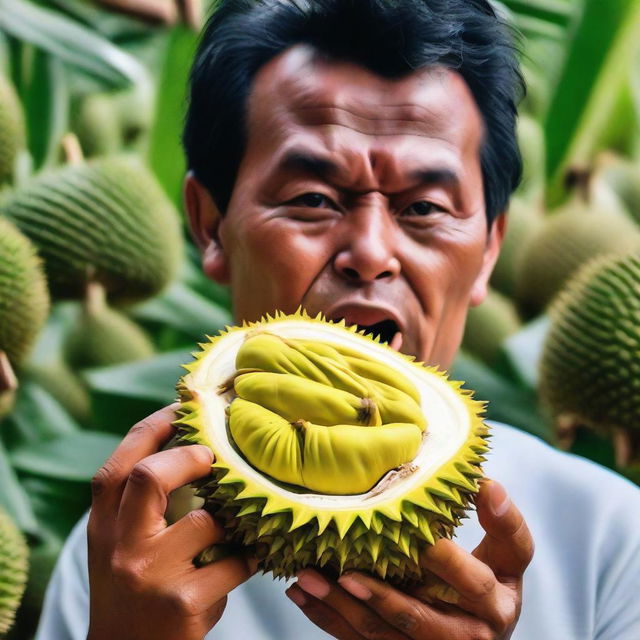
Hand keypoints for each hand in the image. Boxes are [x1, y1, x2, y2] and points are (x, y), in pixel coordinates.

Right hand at [87, 404, 256, 639]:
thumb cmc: (134, 589)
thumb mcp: (121, 544)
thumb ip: (142, 503)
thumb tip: (194, 444)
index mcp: (103, 526)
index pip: (121, 463)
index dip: (155, 426)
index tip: (183, 406)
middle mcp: (120, 546)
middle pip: (148, 476)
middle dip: (190, 456)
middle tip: (214, 457)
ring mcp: (150, 575)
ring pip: (207, 521)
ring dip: (232, 520)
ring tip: (240, 524)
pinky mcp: (183, 602)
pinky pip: (234, 561)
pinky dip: (249, 556)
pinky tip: (249, 558)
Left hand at [286, 479, 532, 639]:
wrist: (482, 632)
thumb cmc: (491, 580)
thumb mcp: (506, 556)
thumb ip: (501, 523)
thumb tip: (485, 482)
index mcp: (497, 605)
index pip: (474, 581)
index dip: (447, 560)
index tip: (420, 535)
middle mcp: (469, 638)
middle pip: (419, 620)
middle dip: (380, 596)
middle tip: (346, 571)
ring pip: (383, 637)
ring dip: (341, 608)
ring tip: (306, 579)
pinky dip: (329, 620)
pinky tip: (302, 596)